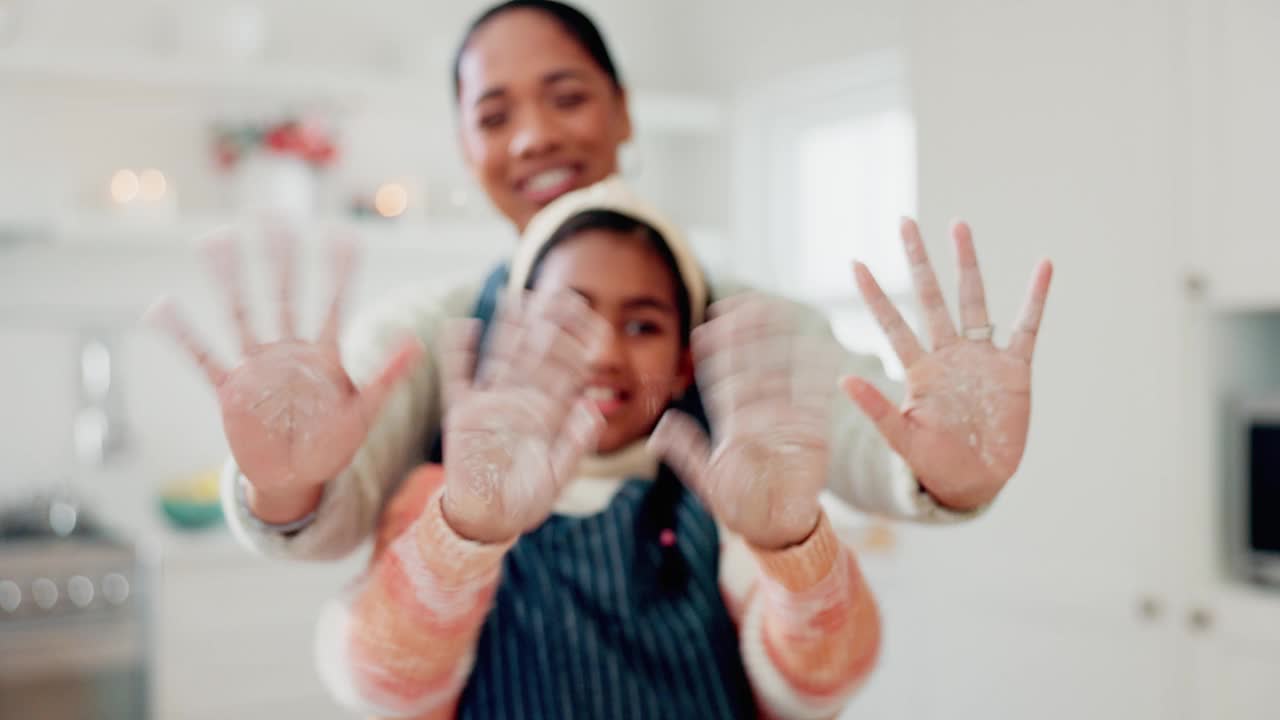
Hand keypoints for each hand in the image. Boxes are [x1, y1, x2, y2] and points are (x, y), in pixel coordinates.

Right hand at [148, 224, 421, 521]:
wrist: (296, 478)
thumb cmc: (333, 443)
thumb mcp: (365, 410)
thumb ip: (387, 376)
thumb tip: (418, 341)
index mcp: (323, 354)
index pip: (332, 302)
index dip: (338, 270)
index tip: (343, 233)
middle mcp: (288, 351)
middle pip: (282, 295)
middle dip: (280, 258)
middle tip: (272, 216)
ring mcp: (256, 367)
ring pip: (241, 313)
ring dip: (229, 280)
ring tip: (216, 241)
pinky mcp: (229, 390)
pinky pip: (202, 357)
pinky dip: (182, 335)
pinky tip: (162, 307)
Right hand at [439, 291, 607, 544]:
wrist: (488, 521)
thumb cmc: (526, 500)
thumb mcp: (557, 476)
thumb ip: (574, 444)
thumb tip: (591, 408)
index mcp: (549, 413)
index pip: (567, 372)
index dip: (579, 346)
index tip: (594, 319)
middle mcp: (521, 400)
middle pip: (536, 355)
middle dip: (547, 325)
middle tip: (558, 292)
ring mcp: (491, 403)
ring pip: (501, 357)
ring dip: (507, 329)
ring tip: (514, 297)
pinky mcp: (462, 414)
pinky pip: (459, 377)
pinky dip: (459, 353)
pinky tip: (464, 325)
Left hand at [649, 295, 837, 550]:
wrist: (775, 532)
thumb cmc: (739, 507)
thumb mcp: (706, 480)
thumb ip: (685, 451)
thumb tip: (659, 426)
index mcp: (734, 421)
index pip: (723, 377)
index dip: (715, 353)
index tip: (704, 330)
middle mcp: (761, 413)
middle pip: (753, 363)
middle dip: (745, 333)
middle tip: (735, 306)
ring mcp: (788, 420)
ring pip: (782, 370)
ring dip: (775, 340)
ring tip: (769, 311)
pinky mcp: (813, 433)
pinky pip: (816, 399)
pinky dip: (818, 374)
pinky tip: (820, 348)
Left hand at [845, 218, 1053, 509]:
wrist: (976, 481)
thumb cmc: (935, 463)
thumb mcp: (902, 438)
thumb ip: (876, 409)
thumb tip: (841, 380)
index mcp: (919, 369)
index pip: (892, 323)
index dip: (875, 295)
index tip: (855, 263)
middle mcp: (948, 354)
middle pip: (931, 296)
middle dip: (918, 260)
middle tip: (905, 221)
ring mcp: (981, 358)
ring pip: (973, 299)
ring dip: (966, 264)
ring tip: (958, 226)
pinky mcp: (1014, 369)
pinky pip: (1027, 327)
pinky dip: (1035, 298)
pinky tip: (1044, 267)